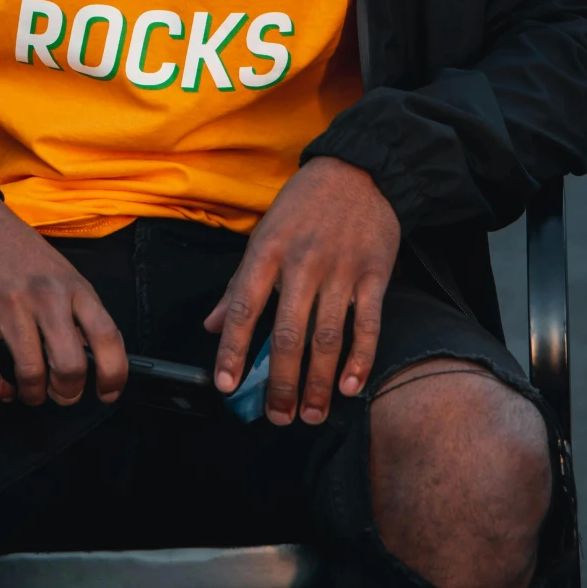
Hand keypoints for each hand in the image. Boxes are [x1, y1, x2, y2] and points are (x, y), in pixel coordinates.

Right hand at [0, 190, 128, 408]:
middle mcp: (46, 296)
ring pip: (30, 373)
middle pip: (70, 365)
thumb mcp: (64, 275)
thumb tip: (92, 361)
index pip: (107, 337)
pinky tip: (1, 387)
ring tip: (30, 393)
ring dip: (32, 395)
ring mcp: (10, 305)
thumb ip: (78, 313)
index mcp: (75, 287)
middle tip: (60, 395)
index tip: (107, 393)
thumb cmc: (22, 255)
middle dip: (67, 394)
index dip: (113, 374)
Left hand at [205, 158, 399, 425]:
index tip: (226, 386)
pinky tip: (351, 387)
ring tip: (312, 414)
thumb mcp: (263, 233)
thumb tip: (211, 326)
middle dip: (280, 382)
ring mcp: (341, 270)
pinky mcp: (375, 274)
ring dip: (319, 382)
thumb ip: (238, 283)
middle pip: (287, 333)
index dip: (232, 350)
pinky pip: (367, 324)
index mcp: (268, 251)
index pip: (243, 307)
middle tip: (277, 417)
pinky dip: (360, 359)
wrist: (359, 170)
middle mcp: (302, 263)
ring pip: (327, 336)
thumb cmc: (304, 205)